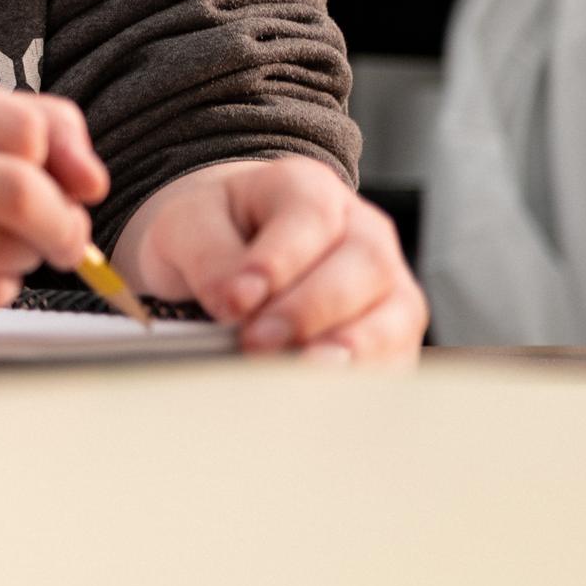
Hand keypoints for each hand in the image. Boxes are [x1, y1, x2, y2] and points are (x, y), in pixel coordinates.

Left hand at [118, 158, 423, 360]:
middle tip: (257, 344)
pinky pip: (396, 360)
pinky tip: (324, 396)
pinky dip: (364, 381)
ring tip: (300, 375)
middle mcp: (362, 231)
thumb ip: (207, 253)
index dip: (277, 260)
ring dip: (348, 350)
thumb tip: (234, 303)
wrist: (230, 252)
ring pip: (394, 315)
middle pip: (364, 264)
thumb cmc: (215, 234)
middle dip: (309, 310)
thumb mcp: (189, 224)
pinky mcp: (393, 335)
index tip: (236, 300)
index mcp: (307, 189)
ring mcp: (386, 284)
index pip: (309, 215)